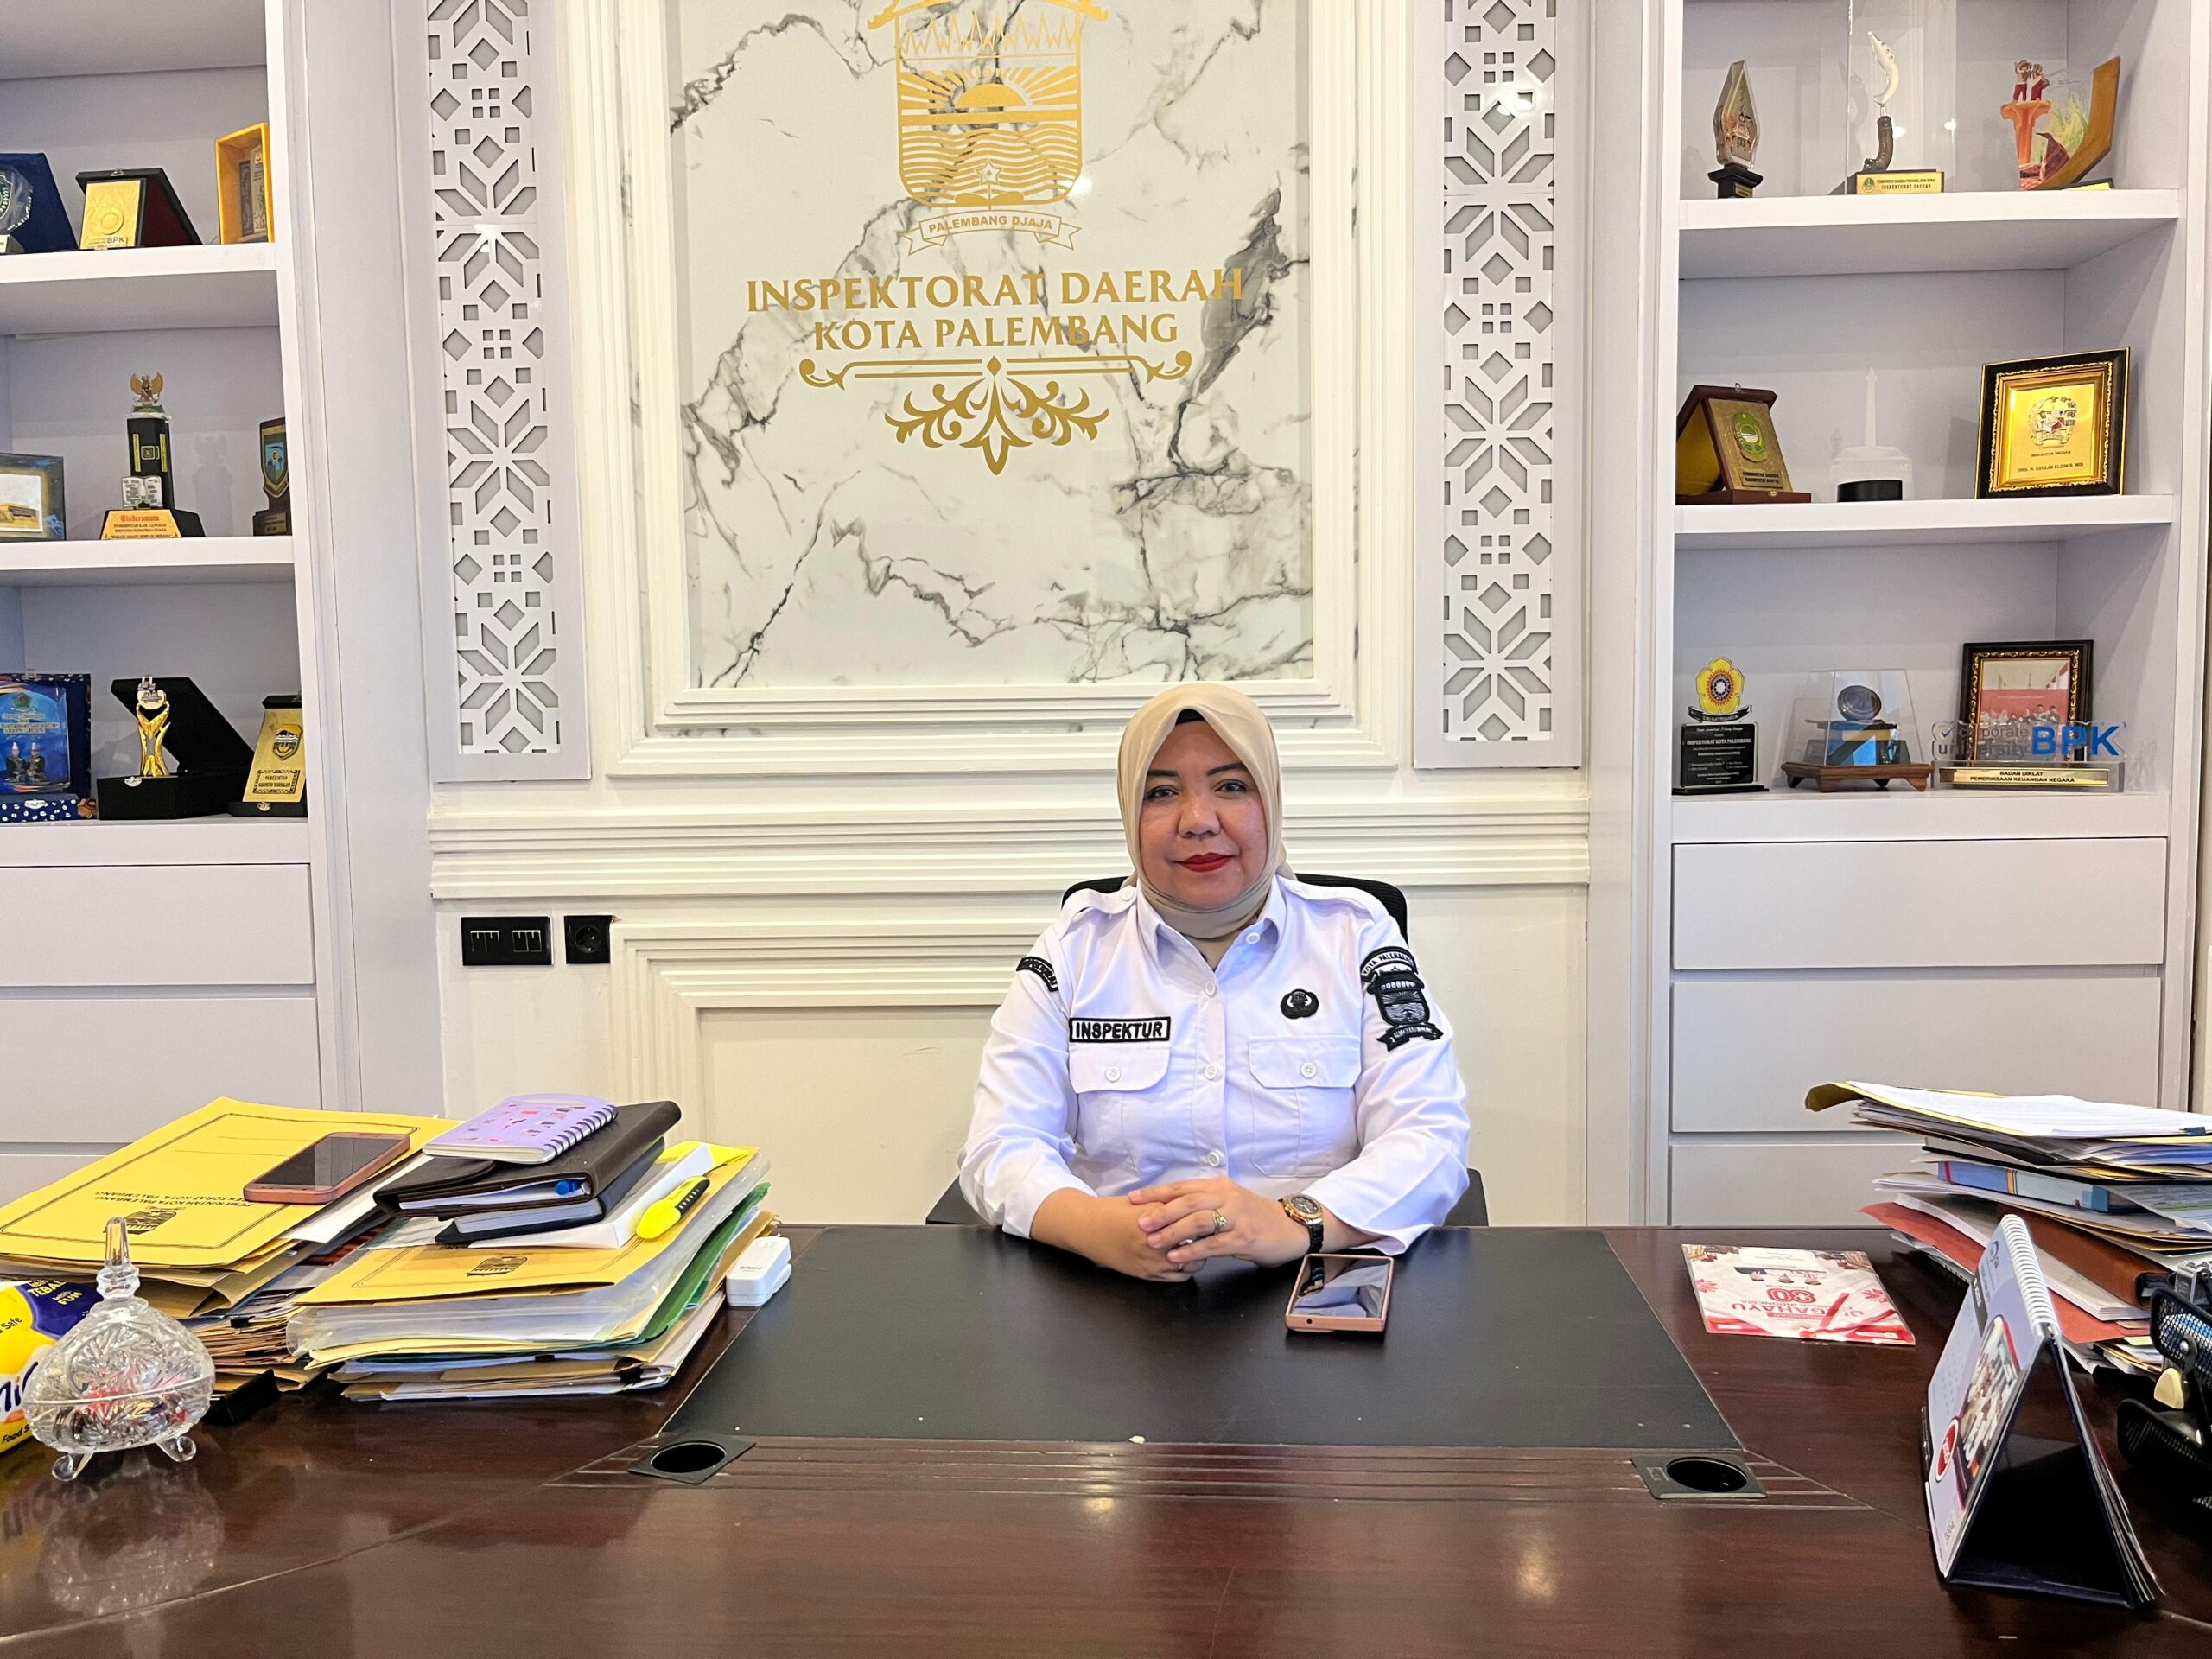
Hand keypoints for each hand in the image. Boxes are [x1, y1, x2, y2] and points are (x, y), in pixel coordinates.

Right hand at [1031, 1190, 1202, 1282]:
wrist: (1088, 1228)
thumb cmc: (1115, 1210)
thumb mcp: (1143, 1201)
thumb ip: (1170, 1204)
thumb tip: (1198, 1205)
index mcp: (1156, 1218)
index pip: (1193, 1220)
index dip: (1207, 1218)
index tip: (1213, 1215)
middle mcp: (1155, 1242)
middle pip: (1195, 1242)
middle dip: (1205, 1237)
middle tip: (1211, 1231)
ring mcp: (1151, 1261)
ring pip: (1190, 1263)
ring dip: (1197, 1254)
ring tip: (1197, 1245)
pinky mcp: (1145, 1274)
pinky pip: (1177, 1277)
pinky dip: (1186, 1268)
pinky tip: (1184, 1258)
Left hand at [1128, 1178, 1311, 1269]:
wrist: (1289, 1228)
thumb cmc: (1253, 1217)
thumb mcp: (1227, 1202)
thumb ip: (1202, 1203)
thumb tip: (1168, 1209)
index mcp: (1218, 1186)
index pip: (1181, 1187)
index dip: (1156, 1192)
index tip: (1133, 1199)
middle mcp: (1226, 1197)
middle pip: (1187, 1201)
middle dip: (1161, 1212)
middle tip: (1140, 1223)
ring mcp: (1237, 1217)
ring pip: (1199, 1221)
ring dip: (1174, 1232)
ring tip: (1154, 1242)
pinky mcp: (1244, 1237)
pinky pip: (1213, 1244)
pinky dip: (1193, 1251)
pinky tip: (1177, 1257)